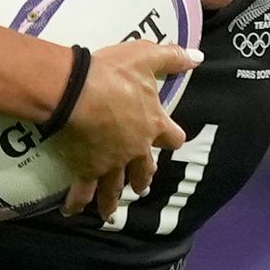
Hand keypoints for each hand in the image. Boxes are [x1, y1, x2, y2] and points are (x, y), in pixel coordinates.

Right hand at [53, 40, 197, 221]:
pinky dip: (76, 202)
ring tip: (110, 212)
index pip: (172, 137)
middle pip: (145, 169)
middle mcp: (136, 149)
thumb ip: (172, 57)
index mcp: (153, 124)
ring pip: (114, 187)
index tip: (171, 141)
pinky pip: (83, 191)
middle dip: (142, 178)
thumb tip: (199, 56)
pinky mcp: (87, 169)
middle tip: (140, 186)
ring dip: (112, 199)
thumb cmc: (114, 74)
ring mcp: (112, 162)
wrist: (80, 93)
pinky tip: (71, 212)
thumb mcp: (146, 57)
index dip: (171, 138)